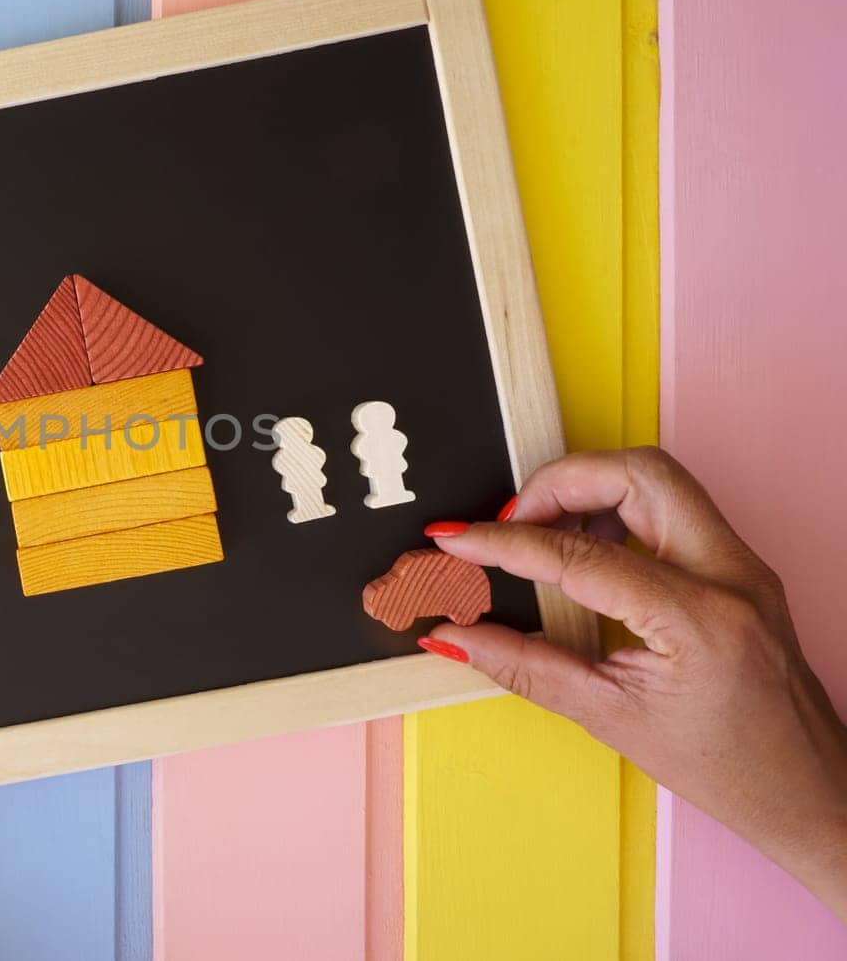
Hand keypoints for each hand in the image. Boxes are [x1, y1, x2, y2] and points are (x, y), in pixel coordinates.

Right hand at [414, 447, 846, 920]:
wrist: (810, 791)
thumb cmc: (727, 768)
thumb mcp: (610, 719)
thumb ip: (523, 666)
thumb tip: (452, 637)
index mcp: (699, 620)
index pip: (580, 552)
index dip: (504, 541)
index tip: (453, 537)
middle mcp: (732, 575)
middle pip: (637, 472)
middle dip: (559, 482)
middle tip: (508, 521)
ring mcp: (743, 564)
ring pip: (659, 477)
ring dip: (590, 488)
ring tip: (541, 532)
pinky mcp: (741, 565)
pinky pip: (674, 506)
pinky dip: (618, 508)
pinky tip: (585, 546)